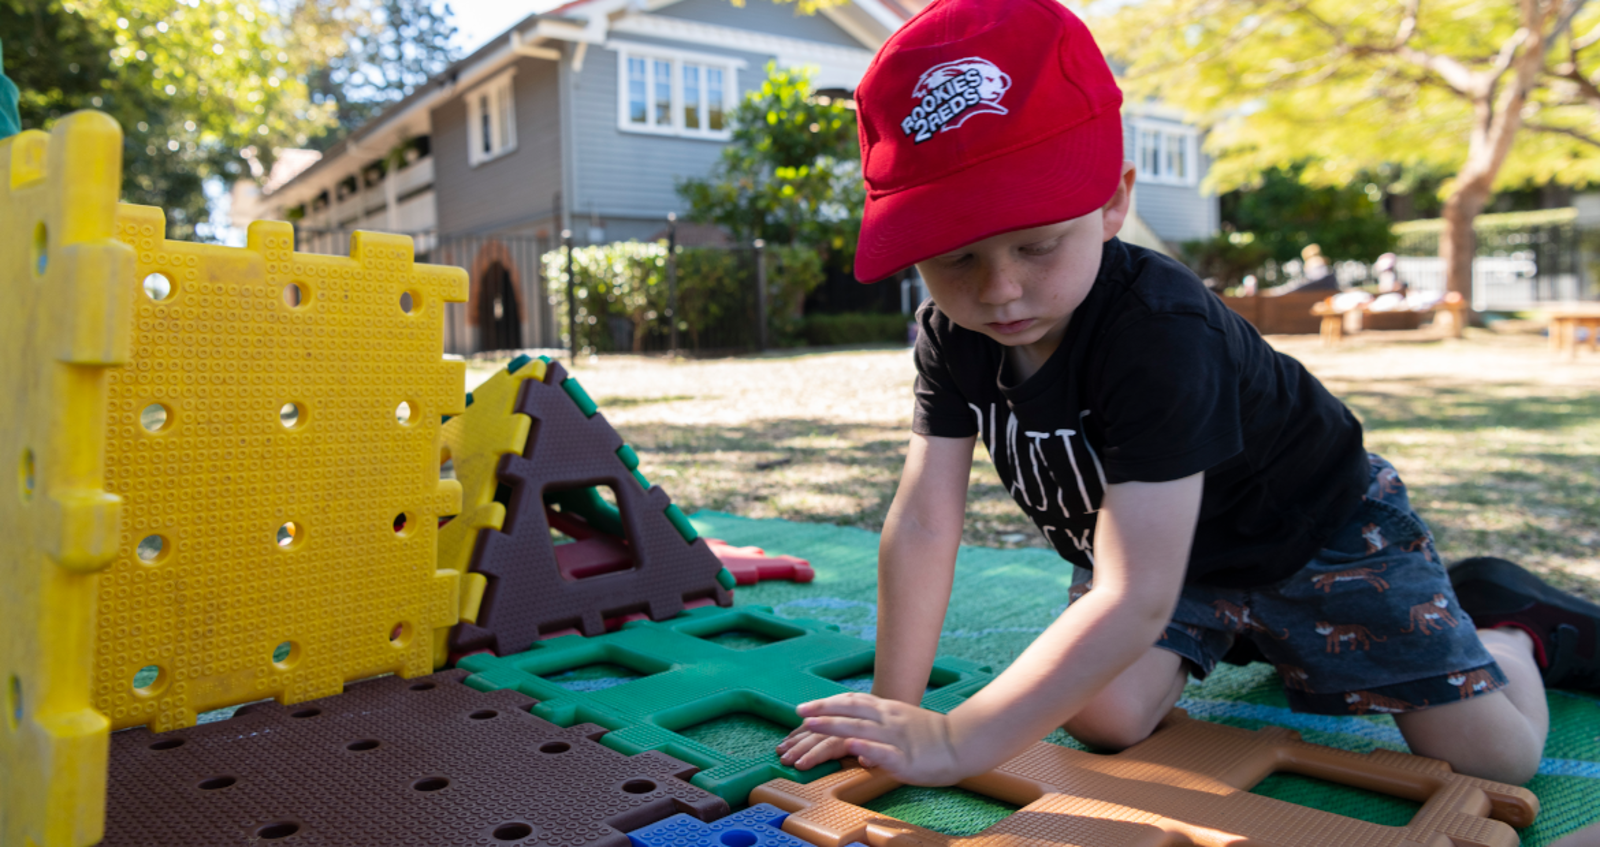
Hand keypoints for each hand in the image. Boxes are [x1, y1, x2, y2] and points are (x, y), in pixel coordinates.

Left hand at [790, 692, 965, 785]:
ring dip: (833, 725)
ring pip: (860, 728)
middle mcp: (889, 720)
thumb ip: (877, 724)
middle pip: (850, 711)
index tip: (804, 707)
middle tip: (799, 714)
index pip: (851, 701)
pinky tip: (852, 746)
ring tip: (812, 724)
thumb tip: (853, 736)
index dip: (826, 703)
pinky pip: (883, 751)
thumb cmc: (931, 735)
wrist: (962, 743)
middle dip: (822, 712)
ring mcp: (896, 738)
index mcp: (887, 710)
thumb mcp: (901, 722)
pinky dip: (866, 747)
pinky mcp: (906, 758)